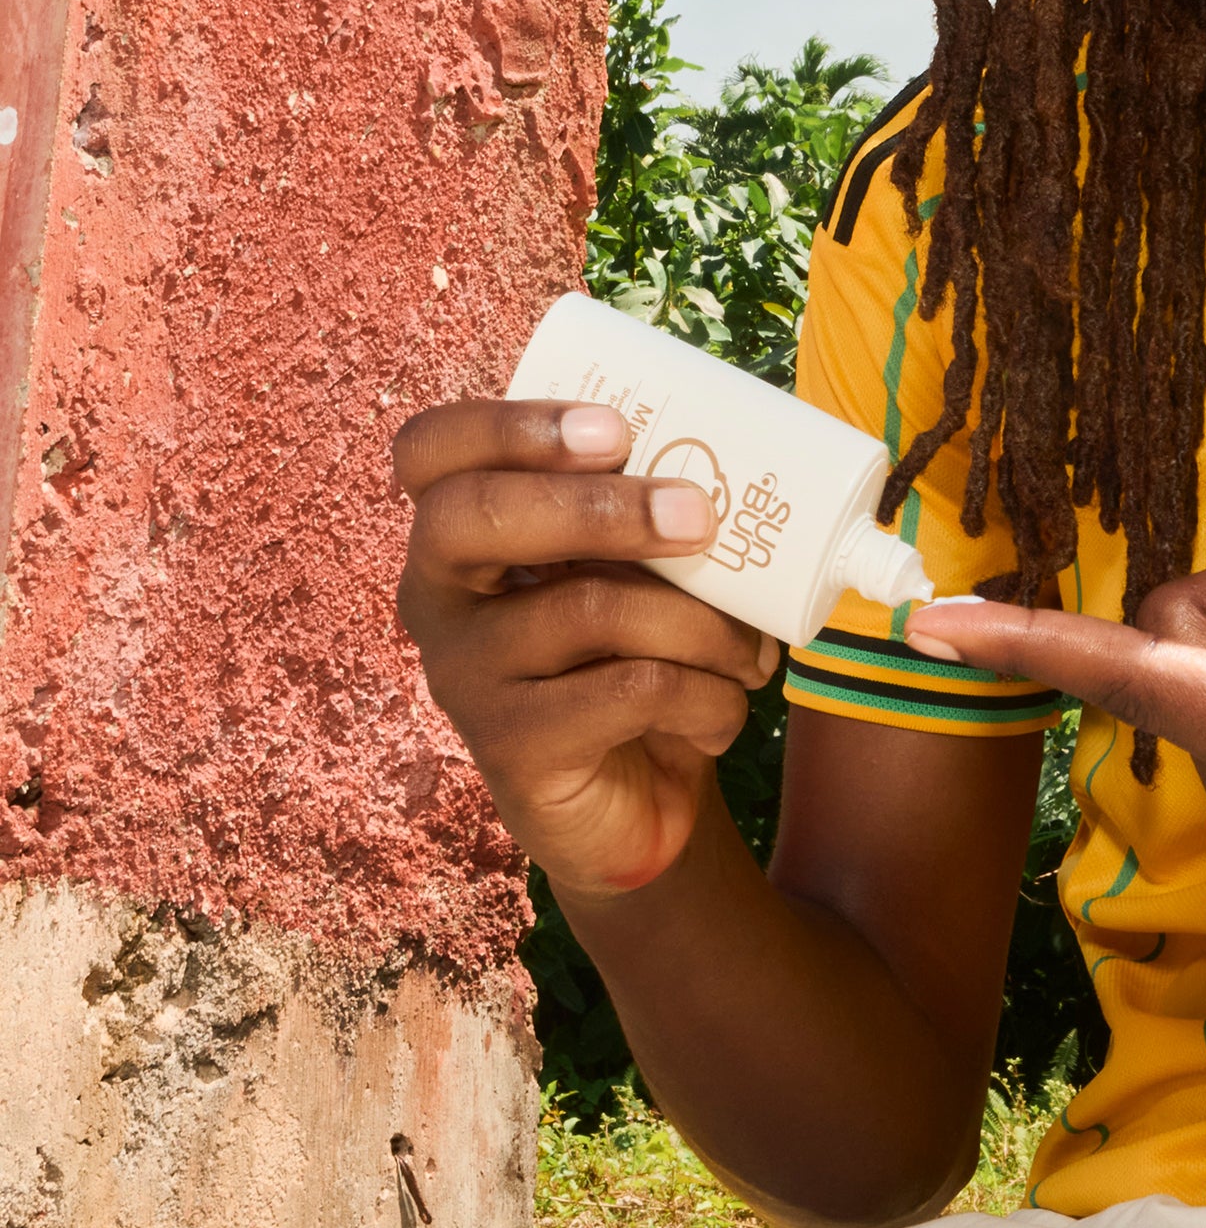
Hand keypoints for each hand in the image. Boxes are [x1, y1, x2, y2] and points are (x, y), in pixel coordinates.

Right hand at [394, 399, 783, 903]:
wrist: (636, 803)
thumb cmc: (641, 655)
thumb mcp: (643, 573)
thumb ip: (657, 512)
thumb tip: (753, 461)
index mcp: (464, 532)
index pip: (430, 450)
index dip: (507, 425)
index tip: (616, 428)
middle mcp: (440, 597)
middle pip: (475, 516)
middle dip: (602, 506)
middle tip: (699, 516)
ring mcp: (464, 675)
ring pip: (589, 607)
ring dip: (702, 624)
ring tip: (750, 652)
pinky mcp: (510, 749)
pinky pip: (630, 690)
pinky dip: (706, 696)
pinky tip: (720, 712)